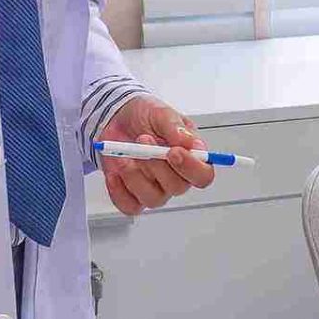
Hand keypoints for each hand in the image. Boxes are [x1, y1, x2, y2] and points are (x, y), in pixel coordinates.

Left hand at [96, 96, 215, 215]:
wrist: (116, 118)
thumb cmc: (144, 116)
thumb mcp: (160, 112)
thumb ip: (175, 126)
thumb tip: (190, 143)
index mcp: (191, 157)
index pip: (203, 176)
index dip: (191, 168)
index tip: (174, 152)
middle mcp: (176, 178)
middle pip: (177, 187)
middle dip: (157, 165)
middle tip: (143, 140)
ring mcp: (155, 189)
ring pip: (153, 199)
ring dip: (136, 177)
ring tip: (124, 155)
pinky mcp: (133, 196)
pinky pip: (129, 206)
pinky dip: (119, 190)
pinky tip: (115, 172)